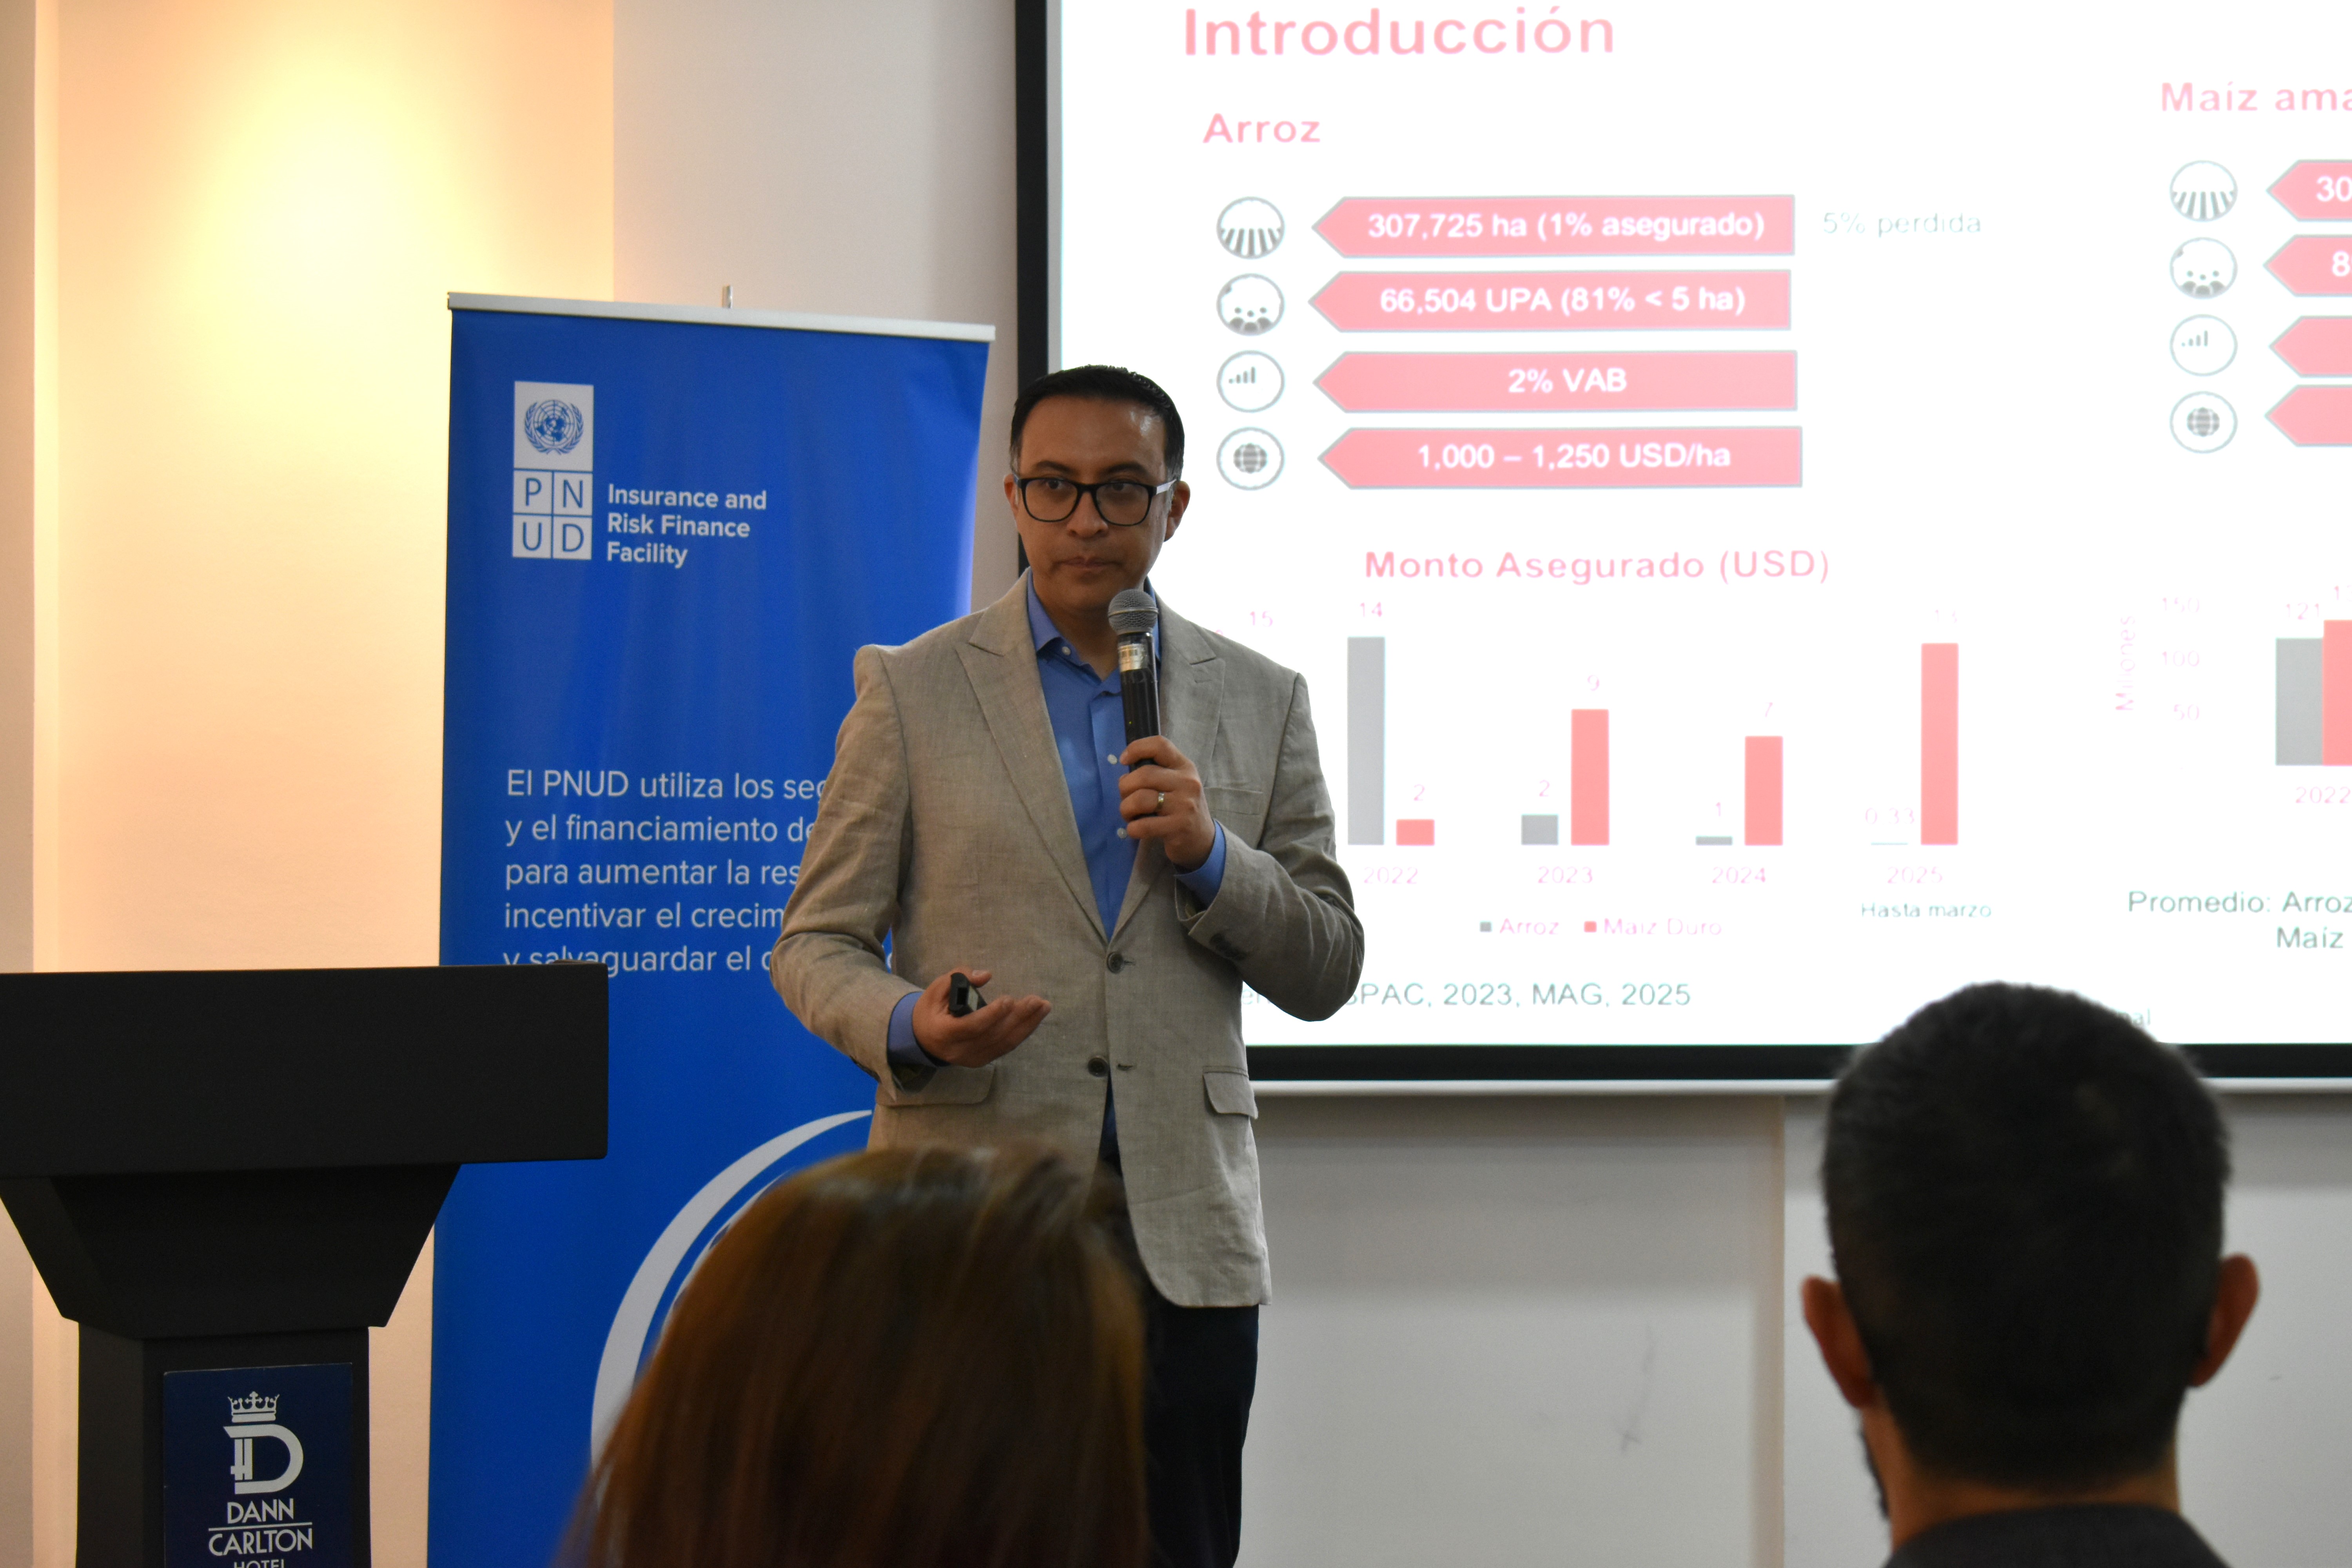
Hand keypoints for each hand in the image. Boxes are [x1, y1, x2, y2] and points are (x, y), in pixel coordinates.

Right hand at [909, 967, 1049, 1068]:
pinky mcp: (983, 1060)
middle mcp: (960, 1051)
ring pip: (1005, 1043)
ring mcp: (973, 1058)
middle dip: (1018, 1017)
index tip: (1008, 1000)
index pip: (970, 1027)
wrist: (924, 1039)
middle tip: (1037, 1001)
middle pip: (994, 1036)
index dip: (991, 1015)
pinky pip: (1006, 1046)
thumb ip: (957, 978)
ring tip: (1043, 1007)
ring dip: (1027, 1025)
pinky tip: (1035, 1018)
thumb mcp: (935, 989)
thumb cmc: (931, 1010)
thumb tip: (985, 975)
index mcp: (943, 1033)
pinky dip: (1023, 1032)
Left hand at [1119, 736, 1214, 870]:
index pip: (1160, 745)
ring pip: (1141, 799)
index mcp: (1185, 767)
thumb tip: (1125, 775)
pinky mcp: (1179, 827)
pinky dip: (1133, 828)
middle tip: (1125, 798)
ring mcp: (1185, 805)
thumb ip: (1156, 773)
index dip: (1137, 748)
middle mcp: (1187, 782)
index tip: (1123, 760)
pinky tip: (1135, 829)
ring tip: (1128, 815)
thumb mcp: (1176, 784)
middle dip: (1125, 787)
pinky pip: (1144, 825)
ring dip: (1126, 808)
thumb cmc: (1181, 808)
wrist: (1203, 839)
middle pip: (1144, 775)